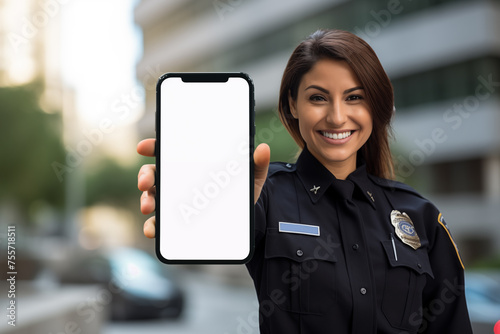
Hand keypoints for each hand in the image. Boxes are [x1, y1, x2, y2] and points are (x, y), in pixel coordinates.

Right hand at [137, 139, 269, 238]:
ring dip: (146, 200)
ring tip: (149, 206)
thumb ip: (257, 165)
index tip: (144, 147)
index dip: (154, 146)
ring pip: (152, 197)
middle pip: (153, 173)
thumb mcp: (250, 179)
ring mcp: (174, 201)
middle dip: (145, 176)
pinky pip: (159, 223)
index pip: (167, 151)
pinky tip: (153, 229)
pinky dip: (152, 226)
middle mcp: (176, 180)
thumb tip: (264, 149)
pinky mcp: (175, 222)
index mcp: (190, 164)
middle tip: (146, 182)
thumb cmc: (241, 192)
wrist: (242, 219)